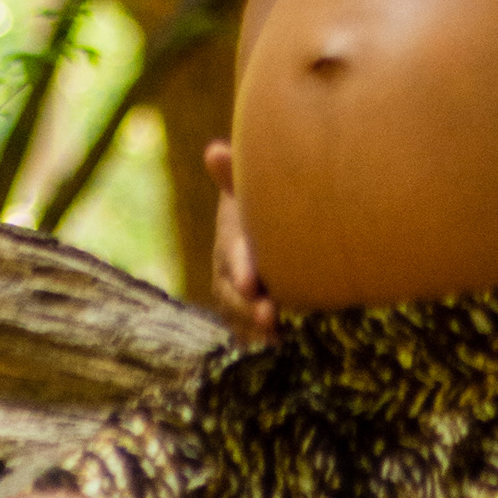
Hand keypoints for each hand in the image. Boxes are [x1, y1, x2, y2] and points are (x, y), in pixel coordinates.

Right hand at [205, 138, 274, 342]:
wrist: (270, 223)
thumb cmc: (262, 201)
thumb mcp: (249, 187)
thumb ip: (234, 175)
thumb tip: (214, 151)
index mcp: (230, 239)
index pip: (231, 255)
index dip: (238, 268)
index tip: (249, 283)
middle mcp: (228, 273)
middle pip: (232, 294)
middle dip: (247, 307)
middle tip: (268, 316)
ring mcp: (238, 297)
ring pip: (240, 318)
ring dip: (256, 329)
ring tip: (277, 337)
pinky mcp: (251, 314)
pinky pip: (250, 332)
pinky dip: (261, 340)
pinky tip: (284, 346)